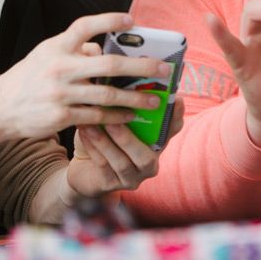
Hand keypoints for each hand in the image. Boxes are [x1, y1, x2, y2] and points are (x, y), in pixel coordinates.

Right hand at [0, 13, 170, 140]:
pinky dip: (116, 117)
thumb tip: (104, 48)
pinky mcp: (60, 116)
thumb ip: (75, 49)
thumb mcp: (47, 54)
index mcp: (56, 46)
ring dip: (135, 98)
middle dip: (140, 66)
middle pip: (108, 63)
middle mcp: (59, 66)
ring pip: (107, 94)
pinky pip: (96, 116)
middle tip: (163, 69)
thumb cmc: (29, 78)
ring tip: (154, 100)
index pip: (84, 26)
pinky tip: (131, 117)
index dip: (108, 21)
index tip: (132, 20)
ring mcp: (60, 93)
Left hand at [67, 97, 185, 198]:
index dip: (175, 117)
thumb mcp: (116, 119)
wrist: (84, 167)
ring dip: (106, 143)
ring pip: (122, 163)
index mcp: (155, 144)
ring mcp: (131, 178)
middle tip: (114, 121)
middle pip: (146, 157)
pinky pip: (103, 168)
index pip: (172, 131)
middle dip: (129, 139)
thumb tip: (119, 75)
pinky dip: (93, 149)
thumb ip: (122, 104)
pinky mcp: (111, 186)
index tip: (176, 100)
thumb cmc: (104, 136)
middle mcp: (149, 163)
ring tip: (92, 125)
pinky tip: (84, 133)